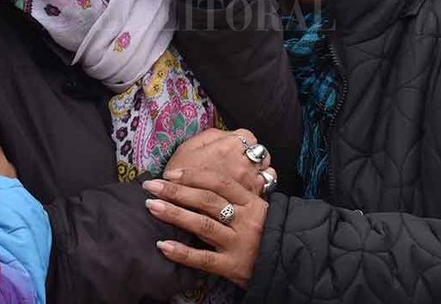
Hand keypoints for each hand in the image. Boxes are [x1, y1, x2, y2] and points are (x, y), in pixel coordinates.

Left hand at [143, 168, 270, 287]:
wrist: (289, 264)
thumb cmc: (267, 232)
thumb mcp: (258, 209)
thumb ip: (235, 196)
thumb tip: (200, 180)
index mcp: (251, 202)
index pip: (219, 182)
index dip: (193, 175)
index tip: (169, 173)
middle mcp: (245, 220)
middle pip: (207, 200)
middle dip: (176, 191)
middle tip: (151, 187)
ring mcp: (238, 243)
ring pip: (203, 225)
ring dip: (175, 214)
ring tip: (152, 207)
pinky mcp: (233, 266)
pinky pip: (203, 259)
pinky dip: (182, 252)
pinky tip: (163, 245)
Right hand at [165, 128, 273, 194]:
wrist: (175, 204)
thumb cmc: (179, 173)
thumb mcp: (190, 146)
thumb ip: (213, 137)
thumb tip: (227, 135)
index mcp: (230, 146)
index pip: (248, 136)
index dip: (240, 141)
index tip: (233, 148)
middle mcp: (245, 163)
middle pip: (261, 154)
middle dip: (253, 157)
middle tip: (241, 163)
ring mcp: (250, 183)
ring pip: (268, 173)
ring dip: (260, 174)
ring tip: (247, 179)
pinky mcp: (251, 202)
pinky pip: (264, 191)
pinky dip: (258, 190)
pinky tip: (247, 193)